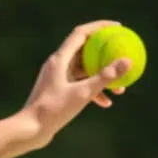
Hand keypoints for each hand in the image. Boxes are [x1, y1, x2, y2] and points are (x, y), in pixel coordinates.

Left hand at [17, 20, 133, 148]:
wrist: (30, 130)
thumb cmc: (54, 110)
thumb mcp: (83, 93)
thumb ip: (105, 76)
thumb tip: (127, 61)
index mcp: (60, 59)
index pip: (81, 33)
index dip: (100, 27)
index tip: (118, 27)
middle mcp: (58, 65)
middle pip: (85, 51)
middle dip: (104, 53)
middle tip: (121, 53)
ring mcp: (57, 78)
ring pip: (84, 71)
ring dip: (101, 77)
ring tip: (120, 88)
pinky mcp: (58, 91)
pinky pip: (79, 85)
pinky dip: (93, 91)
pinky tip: (106, 103)